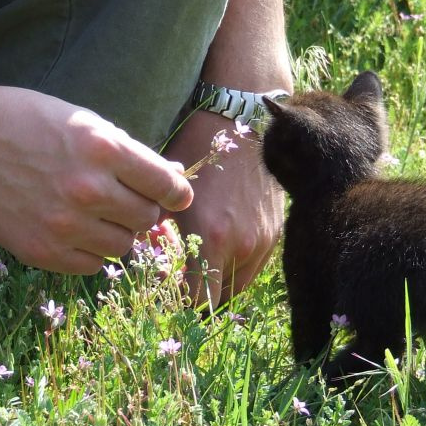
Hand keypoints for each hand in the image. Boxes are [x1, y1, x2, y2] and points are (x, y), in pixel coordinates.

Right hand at [0, 85, 193, 274]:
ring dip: (118, 231)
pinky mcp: (40, 249)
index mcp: (103, 149)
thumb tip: (173, 179)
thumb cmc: (24, 121)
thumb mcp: (83, 121)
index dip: (177, 192)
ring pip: (123, 245)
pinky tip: (75, 231)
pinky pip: (91, 266)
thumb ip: (128, 153)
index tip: (177, 195)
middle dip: (145, 209)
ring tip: (96, 213)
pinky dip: (91, 252)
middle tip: (126, 199)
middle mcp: (87, 189)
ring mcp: (63, 224)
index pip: (165, 185)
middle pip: (147, 218)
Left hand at [163, 110, 283, 306]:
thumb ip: (158, 233)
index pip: (199, 300)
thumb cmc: (196, 154)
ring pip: (239, 284)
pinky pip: (254, 265)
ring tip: (202, 261)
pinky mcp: (275, 234)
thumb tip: (150, 259)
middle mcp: (242, 247)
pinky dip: (237, 264)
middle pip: (220, 299)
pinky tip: (222, 244)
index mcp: (211, 239)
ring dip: (220, 280)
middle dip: (200, 293)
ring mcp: (263, 242)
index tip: (170, 288)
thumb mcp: (169, 195)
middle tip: (182, 278)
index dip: (182, 300)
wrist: (242, 125)